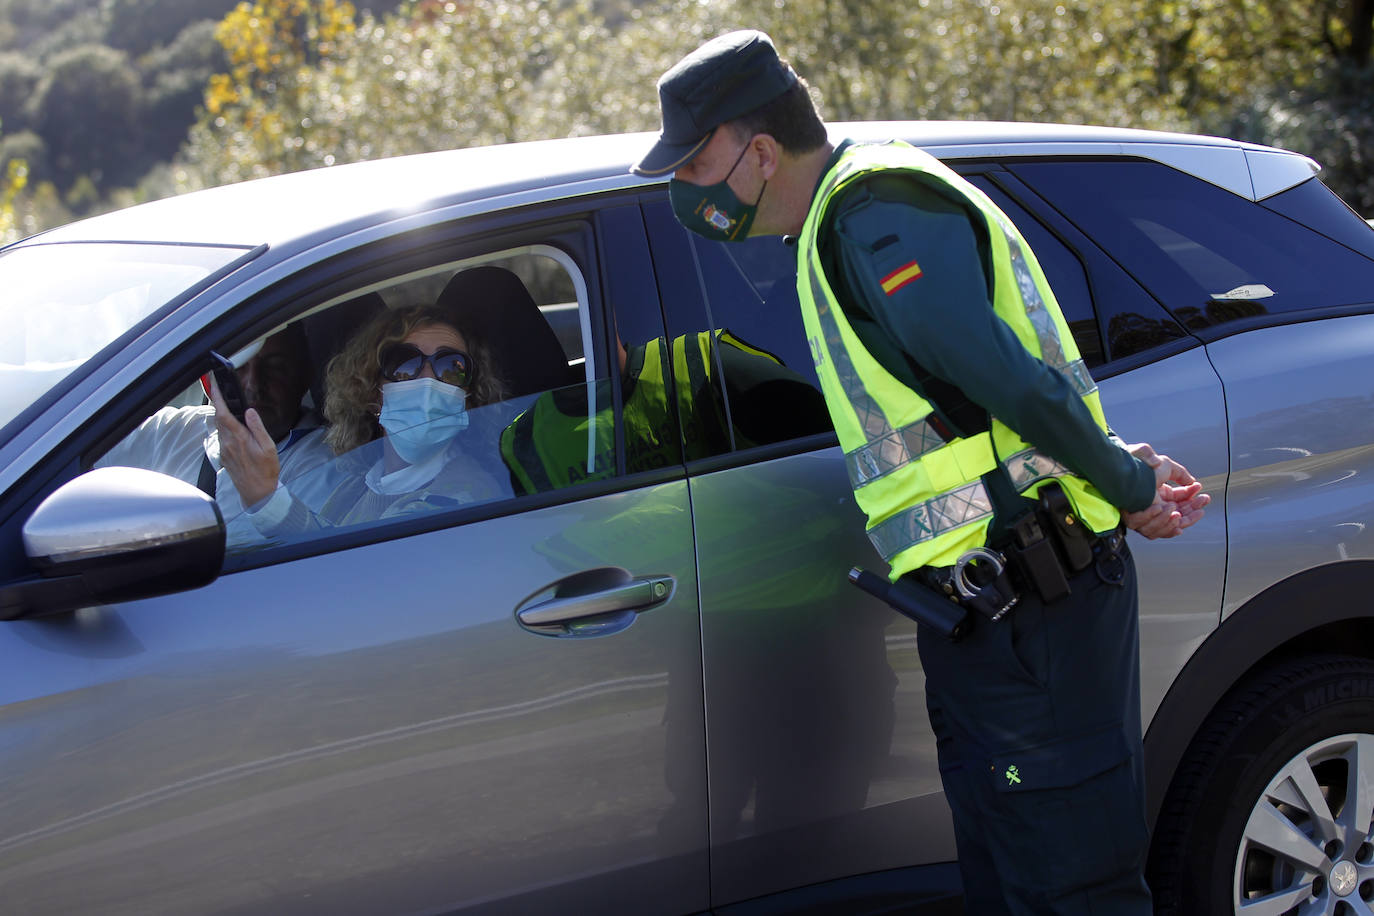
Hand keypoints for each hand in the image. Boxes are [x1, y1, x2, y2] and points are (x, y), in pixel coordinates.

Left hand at [209, 374, 279, 507]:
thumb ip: (257, 427)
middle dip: (218, 403)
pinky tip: (233, 428)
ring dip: (221, 416)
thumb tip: (249, 412)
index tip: (214, 385)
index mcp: (238, 438)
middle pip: (218, 418)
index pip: (223, 413)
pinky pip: (222, 437)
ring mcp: (224, 450)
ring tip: (228, 407)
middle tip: (220, 391)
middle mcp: (227, 442)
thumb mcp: (268, 447)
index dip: (217, 397)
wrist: (257, 492)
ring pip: (219, 427)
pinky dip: (224, 428)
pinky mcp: (223, 455)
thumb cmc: (265, 470)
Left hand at [1121, 442, 1210, 539]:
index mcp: (1160, 494)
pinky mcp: (1134, 519)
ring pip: (1165, 526)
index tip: (1204, 497)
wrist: (1124, 467)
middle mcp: (1153, 505)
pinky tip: (1168, 514)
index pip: (1181, 504)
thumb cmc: (1141, 463)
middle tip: (1202, 504)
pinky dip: (1161, 523)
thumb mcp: (1165, 466)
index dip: (1194, 503)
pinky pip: (1150, 530)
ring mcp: (1143, 513)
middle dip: (1191, 512)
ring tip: (1177, 510)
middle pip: (1177, 517)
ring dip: (1175, 520)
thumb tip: (1192, 482)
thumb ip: (1179, 474)